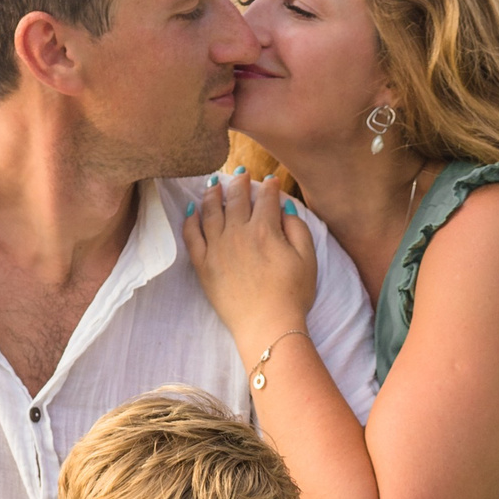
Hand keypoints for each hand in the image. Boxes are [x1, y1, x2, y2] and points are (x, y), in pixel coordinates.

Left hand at [181, 171, 315, 348]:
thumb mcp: (308, 259)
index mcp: (265, 230)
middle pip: (237, 199)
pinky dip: (190, 219)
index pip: (267, 199)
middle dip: (240, 182)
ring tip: (213, 183)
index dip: (270, 186)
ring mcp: (217, 248)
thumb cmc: (292, 295)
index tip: (271, 179)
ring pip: (211, 211)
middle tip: (240, 173)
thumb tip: (285, 208)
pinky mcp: (203, 265)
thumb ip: (298, 229)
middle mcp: (238, 233)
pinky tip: (191, 209)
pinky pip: (192, 236)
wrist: (267, 325)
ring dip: (212, 193)